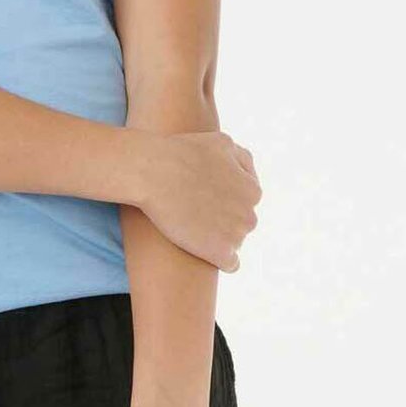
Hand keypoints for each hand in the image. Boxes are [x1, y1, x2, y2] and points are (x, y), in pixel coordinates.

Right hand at [133, 128, 260, 271]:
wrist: (152, 172)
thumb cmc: (183, 153)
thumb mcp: (223, 142)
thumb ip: (243, 160)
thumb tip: (250, 177)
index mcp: (253, 191)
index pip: (246, 200)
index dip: (223, 196)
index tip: (203, 192)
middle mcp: (250, 215)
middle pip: (241, 223)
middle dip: (222, 217)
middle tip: (193, 207)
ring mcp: (236, 236)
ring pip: (233, 242)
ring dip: (217, 235)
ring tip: (191, 222)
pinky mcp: (219, 253)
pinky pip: (230, 264)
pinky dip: (217, 257)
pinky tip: (201, 247)